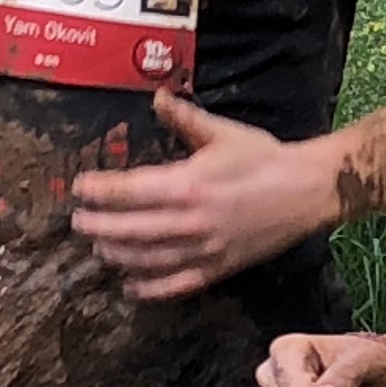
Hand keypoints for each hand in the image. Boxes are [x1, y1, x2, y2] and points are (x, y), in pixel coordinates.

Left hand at [71, 91, 340, 300]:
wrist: (307, 191)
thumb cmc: (264, 158)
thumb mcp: (222, 134)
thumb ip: (184, 119)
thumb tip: (156, 97)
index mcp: (189, 183)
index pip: (128, 190)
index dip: (99, 190)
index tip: (79, 187)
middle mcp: (191, 221)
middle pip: (129, 230)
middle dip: (97, 226)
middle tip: (78, 222)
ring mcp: (205, 249)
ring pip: (147, 259)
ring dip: (117, 255)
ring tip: (98, 249)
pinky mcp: (219, 268)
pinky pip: (176, 284)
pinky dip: (149, 289)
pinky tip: (129, 286)